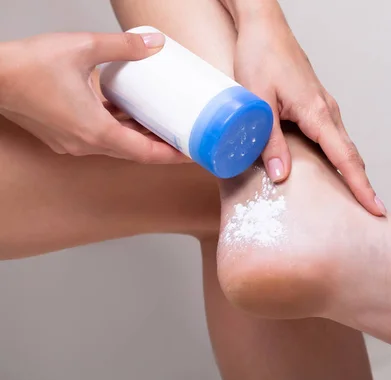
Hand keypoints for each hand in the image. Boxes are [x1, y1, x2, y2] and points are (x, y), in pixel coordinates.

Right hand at [0, 32, 188, 163]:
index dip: (172, 155)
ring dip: (138, 136)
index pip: (145, 153)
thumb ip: (123, 46)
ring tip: (162, 123)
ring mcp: (73, 143)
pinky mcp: (63, 135)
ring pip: (116, 144)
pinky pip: (99, 136)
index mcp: (96, 131)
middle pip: (134, 151)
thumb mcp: (84, 48)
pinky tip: (127, 112)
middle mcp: (86, 144)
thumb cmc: (28, 66)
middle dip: (160, 145)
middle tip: (184, 137)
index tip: (192, 153)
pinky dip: (117, 128)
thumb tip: (154, 43)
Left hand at [231, 4, 385, 215]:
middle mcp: (327, 111)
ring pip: (342, 145)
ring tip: (355, 196)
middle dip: (362, 184)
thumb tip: (281, 175)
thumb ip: (270, 140)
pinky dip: (338, 155)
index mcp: (317, 113)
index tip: (375, 208)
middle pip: (351, 155)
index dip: (360, 186)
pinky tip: (331, 166)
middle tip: (371, 212)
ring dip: (351, 171)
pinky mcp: (314, 103)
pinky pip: (332, 135)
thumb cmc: (260, 57)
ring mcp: (323, 106)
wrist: (263, 27)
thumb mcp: (259, 103)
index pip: (345, 158)